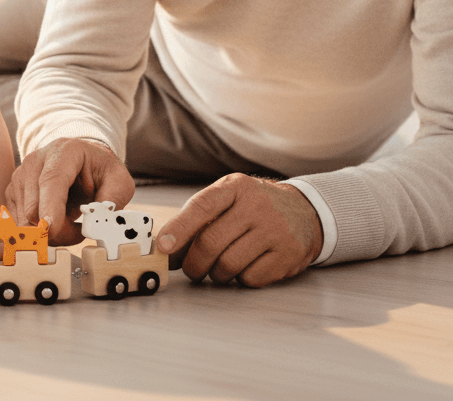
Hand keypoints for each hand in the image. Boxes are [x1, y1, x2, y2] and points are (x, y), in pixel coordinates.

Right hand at [4, 138, 135, 244]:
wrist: (82, 162)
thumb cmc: (100, 171)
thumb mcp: (119, 182)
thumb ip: (111, 201)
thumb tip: (95, 222)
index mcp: (63, 152)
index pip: (52, 180)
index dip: (50, 205)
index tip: (51, 229)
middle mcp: (35, 160)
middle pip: (34, 206)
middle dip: (57, 229)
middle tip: (80, 230)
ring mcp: (20, 176)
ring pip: (25, 220)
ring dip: (49, 232)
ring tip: (69, 223)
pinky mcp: (12, 193)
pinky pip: (20, 224)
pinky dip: (38, 232)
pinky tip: (54, 222)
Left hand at [156, 174, 323, 287]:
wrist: (304, 212)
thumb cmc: (254, 206)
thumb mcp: (229, 197)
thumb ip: (199, 216)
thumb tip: (167, 246)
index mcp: (235, 187)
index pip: (202, 206)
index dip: (179, 228)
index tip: (163, 246)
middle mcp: (256, 207)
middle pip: (211, 242)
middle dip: (193, 263)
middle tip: (189, 269)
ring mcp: (274, 232)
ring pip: (228, 265)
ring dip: (214, 274)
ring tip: (215, 268)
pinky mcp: (287, 256)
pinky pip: (250, 278)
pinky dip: (238, 279)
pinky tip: (242, 268)